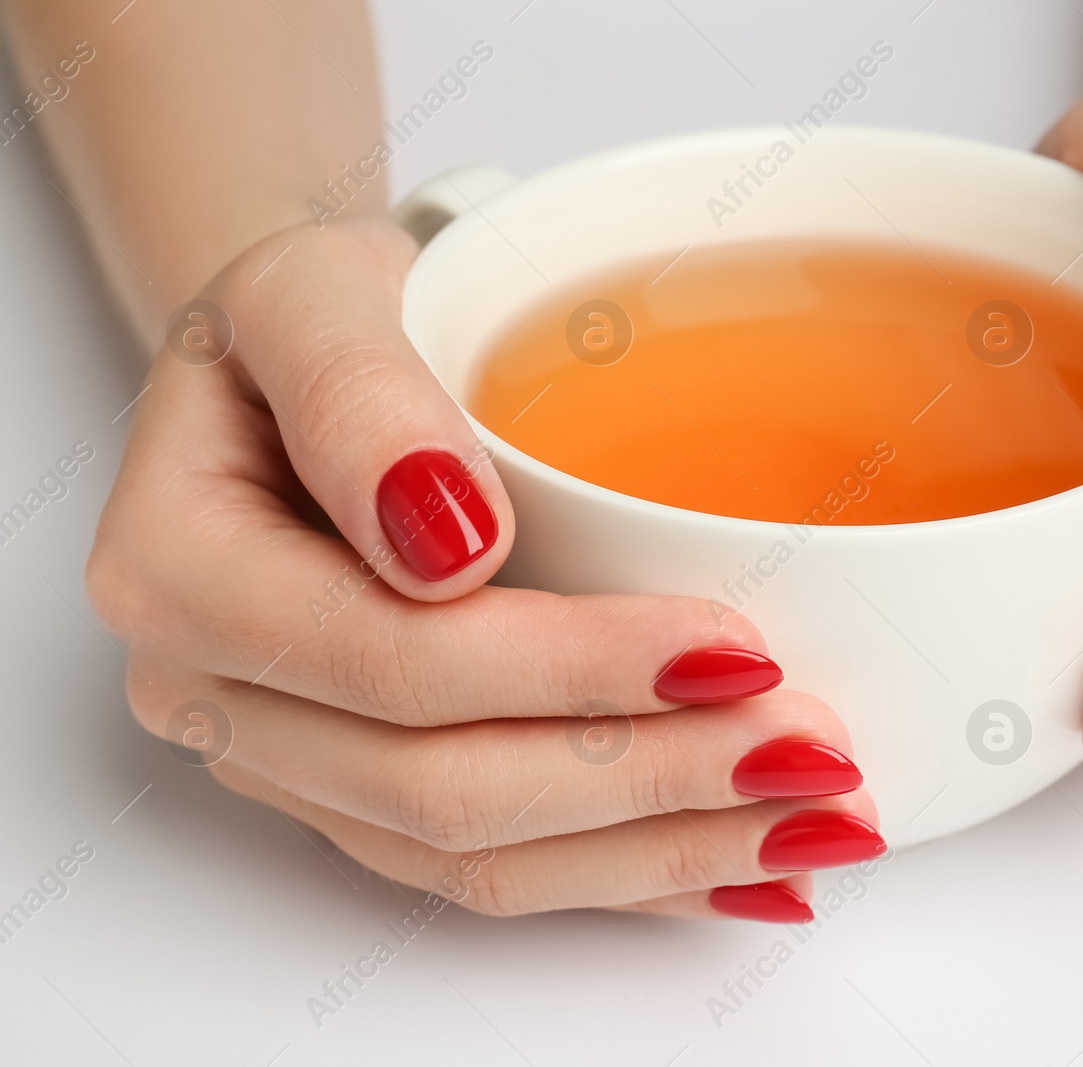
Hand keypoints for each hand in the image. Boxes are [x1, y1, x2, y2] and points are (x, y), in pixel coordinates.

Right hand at [87, 218, 882, 921]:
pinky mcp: (357, 792)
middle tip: (814, 754)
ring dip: (658, 852)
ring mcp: (288, 760)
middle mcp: (216, 696)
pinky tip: (736, 874)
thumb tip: (449, 537)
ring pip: (476, 856)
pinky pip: (488, 868)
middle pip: (447, 787)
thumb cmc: (315, 318)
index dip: (575, 673)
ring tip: (813, 826)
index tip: (737, 647)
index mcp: (182, 574)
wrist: (309, 365)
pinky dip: (622, 875)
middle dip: (650, 780)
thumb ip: (358, 399)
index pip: (397, 659)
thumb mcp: (314, 292)